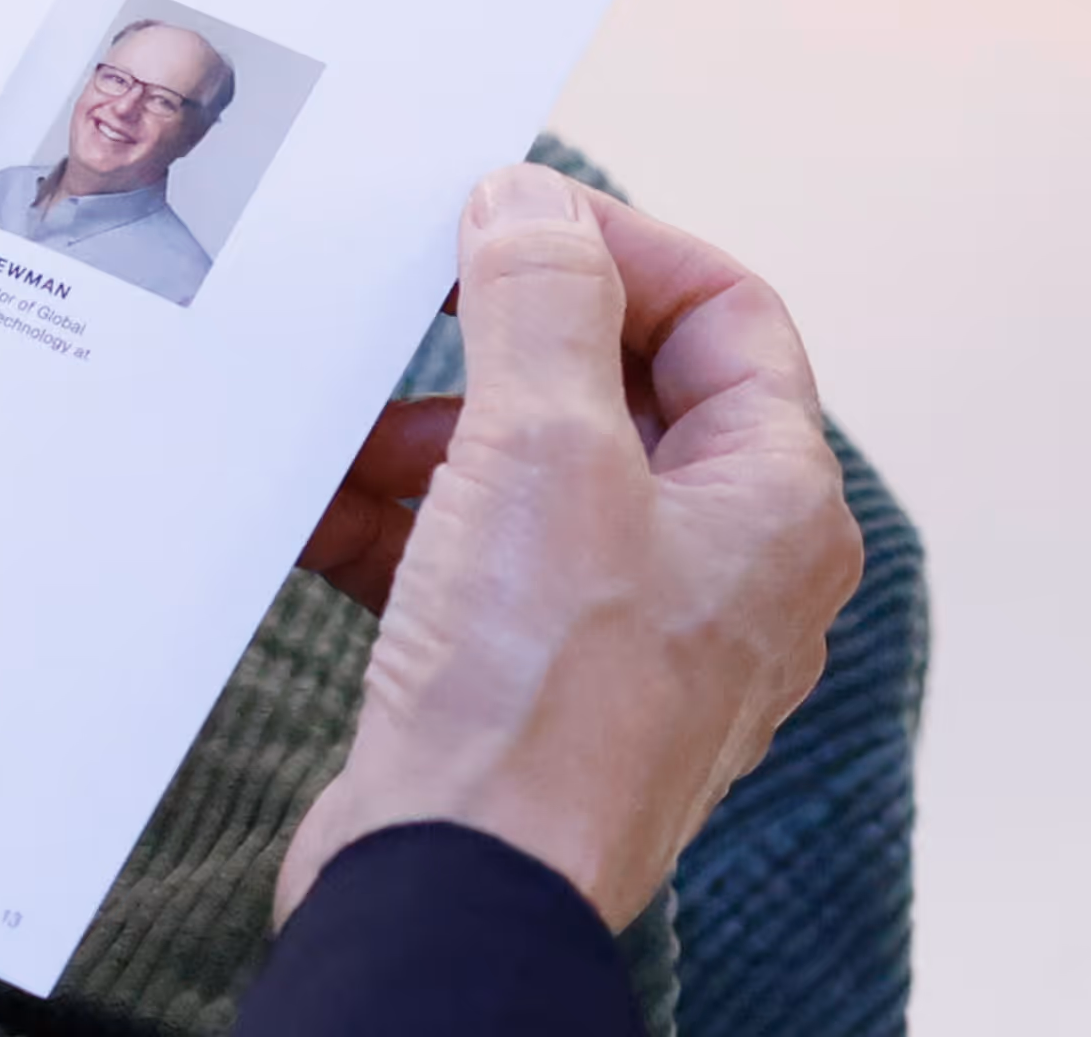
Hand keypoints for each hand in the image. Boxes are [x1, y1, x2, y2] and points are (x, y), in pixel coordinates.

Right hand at [278, 163, 860, 931]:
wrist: (461, 890)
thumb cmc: (538, 691)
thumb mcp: (542, 449)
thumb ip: (541, 300)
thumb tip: (531, 199)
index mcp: (775, 506)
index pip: (728, 312)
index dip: (616, 244)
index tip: (500, 219)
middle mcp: (722, 566)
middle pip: (618, 388)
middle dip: (496, 346)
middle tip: (405, 302)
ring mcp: (630, 632)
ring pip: (530, 473)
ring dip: (426, 436)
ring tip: (340, 428)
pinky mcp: (532, 682)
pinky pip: (471, 560)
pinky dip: (395, 522)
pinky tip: (315, 507)